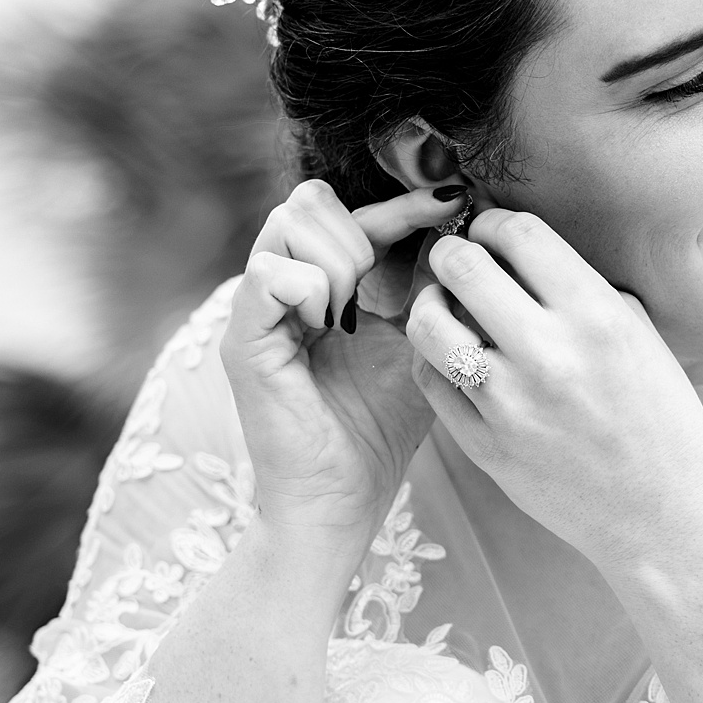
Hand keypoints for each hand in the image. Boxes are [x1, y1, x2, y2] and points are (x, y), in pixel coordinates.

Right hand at [222, 180, 463, 537]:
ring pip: (287, 224)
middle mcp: (282, 292)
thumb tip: (460, 236)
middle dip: (363, 230)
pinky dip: (309, 288)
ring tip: (353, 313)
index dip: (400, 203)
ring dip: (337, 259)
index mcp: (320, 289)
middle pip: (309, 202)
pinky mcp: (242, 342)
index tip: (452, 200)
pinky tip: (330, 326)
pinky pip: (268, 274)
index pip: (350, 214)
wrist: (341, 502)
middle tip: (383, 287)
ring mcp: (257, 314)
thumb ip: (425, 295)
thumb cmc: (377, 434)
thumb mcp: (415, 348)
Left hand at [402, 208, 702, 572]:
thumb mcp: (642, 337)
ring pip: (427, 324)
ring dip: (429, 305)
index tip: (490, 233)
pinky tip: (451, 358)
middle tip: (455, 262)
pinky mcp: (485, 446)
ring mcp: (511, 404)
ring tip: (444, 309)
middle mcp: (549, 354)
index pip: (519, 233)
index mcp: (596, 316)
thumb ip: (586, 289)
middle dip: (450, 252)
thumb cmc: (660, 420)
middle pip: (462, 266)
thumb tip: (526, 252)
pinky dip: (432, 360)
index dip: (493, 223)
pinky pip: (431, 382)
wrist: (664, 512)